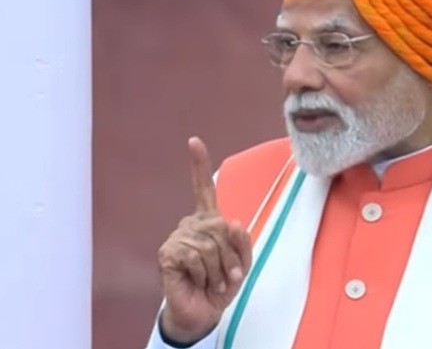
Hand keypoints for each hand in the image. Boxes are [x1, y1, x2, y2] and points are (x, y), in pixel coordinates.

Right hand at [157, 137, 251, 343]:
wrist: (203, 312)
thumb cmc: (222, 284)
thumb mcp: (242, 263)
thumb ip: (242, 241)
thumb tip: (233, 220)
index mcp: (208, 221)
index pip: (203, 189)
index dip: (198, 165)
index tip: (193, 141)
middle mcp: (190, 224)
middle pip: (220, 226)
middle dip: (230, 255)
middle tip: (225, 275)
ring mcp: (177, 237)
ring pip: (210, 244)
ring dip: (218, 269)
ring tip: (211, 280)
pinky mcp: (167, 253)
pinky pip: (195, 255)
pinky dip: (204, 273)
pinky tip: (197, 281)